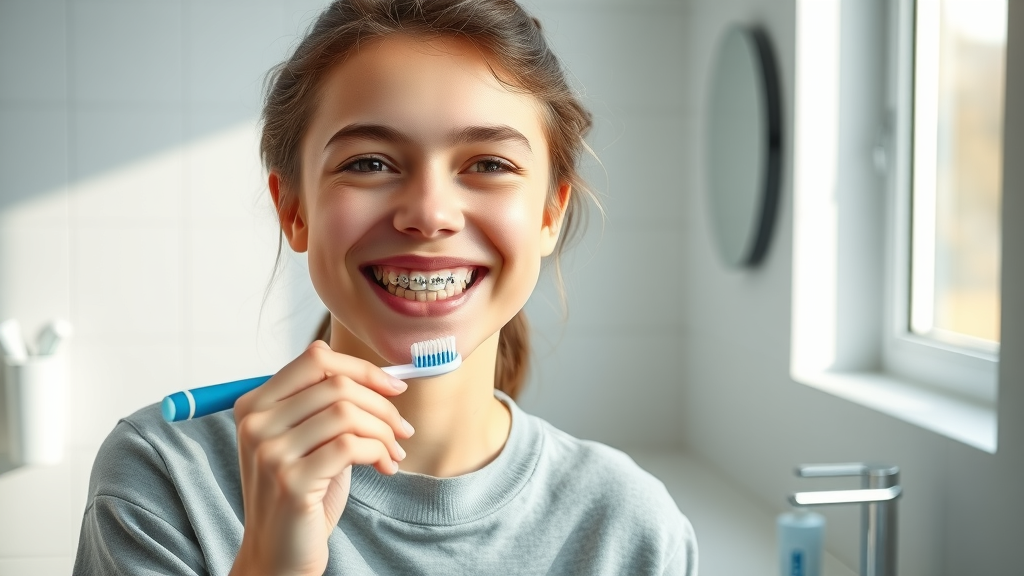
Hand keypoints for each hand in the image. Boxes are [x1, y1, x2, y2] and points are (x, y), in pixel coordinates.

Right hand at [228, 340, 412, 575]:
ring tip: (394, 451)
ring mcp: (269, 452)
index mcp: (255, 404)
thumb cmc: (302, 493)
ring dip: (384, 431)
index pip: (315, 359)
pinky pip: (350, 446)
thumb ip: (328, 406)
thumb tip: (387, 379)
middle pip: (336, 384)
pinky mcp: (291, 481)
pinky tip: (384, 466)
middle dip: (382, 405)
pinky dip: (378, 451)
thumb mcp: (307, 440)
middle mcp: (256, 424)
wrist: (279, 554)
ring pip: (346, 413)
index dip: (363, 369)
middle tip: (401, 429)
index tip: (394, 388)